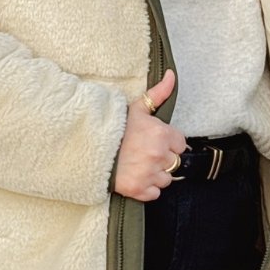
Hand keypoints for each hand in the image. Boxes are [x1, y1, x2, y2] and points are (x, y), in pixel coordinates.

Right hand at [112, 69, 186, 202]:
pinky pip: (154, 193)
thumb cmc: (114, 128)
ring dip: (156, 174)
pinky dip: (147, 188)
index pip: (181, 143)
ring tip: (140, 164)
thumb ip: (158, 93)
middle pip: (175, 162)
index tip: (156, 141)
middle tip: (146, 152)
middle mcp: (158, 155)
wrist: (89, 148)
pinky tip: (137, 176)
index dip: (169, 142)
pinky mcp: (139, 189)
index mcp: (161, 134)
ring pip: (166, 179)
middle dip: (163, 158)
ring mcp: (149, 174)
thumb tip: (172, 76)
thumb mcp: (137, 108)